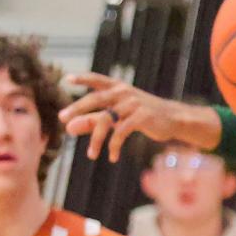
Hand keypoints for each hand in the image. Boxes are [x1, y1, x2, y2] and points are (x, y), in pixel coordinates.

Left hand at [60, 73, 200, 161]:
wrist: (173, 120)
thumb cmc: (142, 116)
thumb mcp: (117, 117)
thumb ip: (93, 120)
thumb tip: (68, 127)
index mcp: (118, 88)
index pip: (97, 80)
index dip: (82, 78)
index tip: (67, 79)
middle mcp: (124, 92)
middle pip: (96, 98)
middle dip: (78, 108)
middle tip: (62, 119)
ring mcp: (133, 103)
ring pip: (107, 120)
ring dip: (96, 139)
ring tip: (91, 155)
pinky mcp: (142, 116)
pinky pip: (121, 132)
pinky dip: (114, 146)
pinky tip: (112, 157)